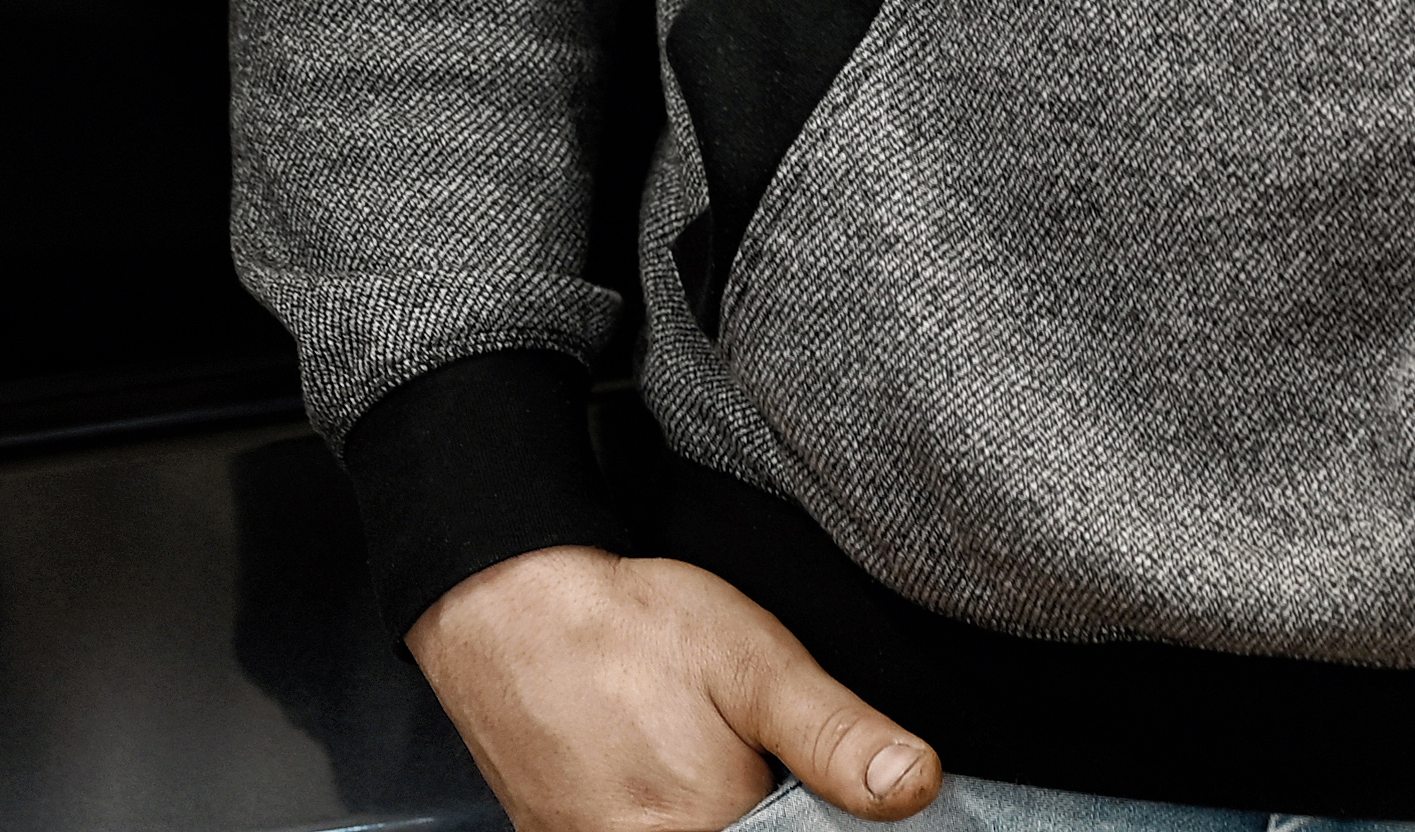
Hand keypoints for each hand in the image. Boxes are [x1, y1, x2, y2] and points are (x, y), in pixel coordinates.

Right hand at [406, 546, 939, 831]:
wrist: (499, 604)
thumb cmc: (625, 626)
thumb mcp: (752, 661)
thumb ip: (835, 734)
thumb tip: (916, 786)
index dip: (804, 813)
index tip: (791, 776)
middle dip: (758, 805)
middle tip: (726, 744)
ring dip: (710, 802)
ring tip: (691, 748)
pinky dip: (659, 810)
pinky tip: (658, 766)